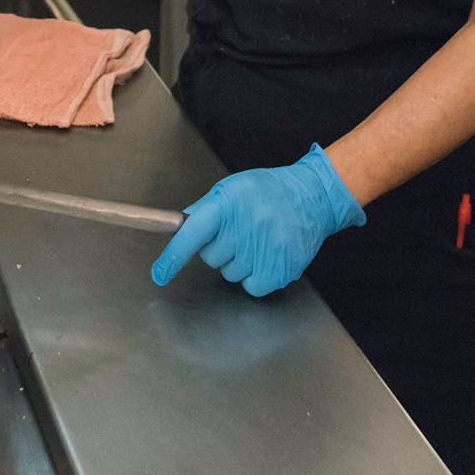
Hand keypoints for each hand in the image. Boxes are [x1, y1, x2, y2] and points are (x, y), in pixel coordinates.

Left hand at [151, 145, 365, 294]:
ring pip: (230, 273)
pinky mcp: (281, 269)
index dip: (173, 257)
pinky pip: (251, 286)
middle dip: (219, 248)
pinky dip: (256, 277)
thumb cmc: (269, 191)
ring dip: (239, 262)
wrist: (314, 196)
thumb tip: (182, 227)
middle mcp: (246, 226)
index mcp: (229, 203)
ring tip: (258, 240)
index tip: (160, 274)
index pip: (192, 233)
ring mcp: (265, 249)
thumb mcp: (233, 188)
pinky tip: (267, 255)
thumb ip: (206, 208)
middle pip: (210, 258)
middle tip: (240, 232)